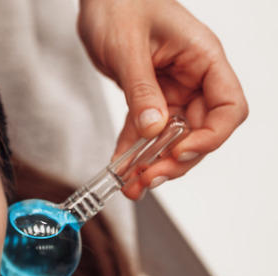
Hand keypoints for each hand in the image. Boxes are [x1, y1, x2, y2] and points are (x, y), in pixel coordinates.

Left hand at [78, 0, 247, 198]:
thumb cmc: (120, 4)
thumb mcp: (128, 48)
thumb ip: (141, 89)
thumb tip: (152, 128)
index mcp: (203, 59)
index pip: (227, 108)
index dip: (211, 136)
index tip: (181, 152)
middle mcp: (192, 77)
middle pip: (200, 131)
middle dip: (176, 159)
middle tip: (149, 178)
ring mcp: (170, 88)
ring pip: (172, 137)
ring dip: (153, 162)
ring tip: (132, 184)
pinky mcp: (146, 95)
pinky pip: (144, 130)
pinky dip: (133, 150)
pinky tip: (121, 168)